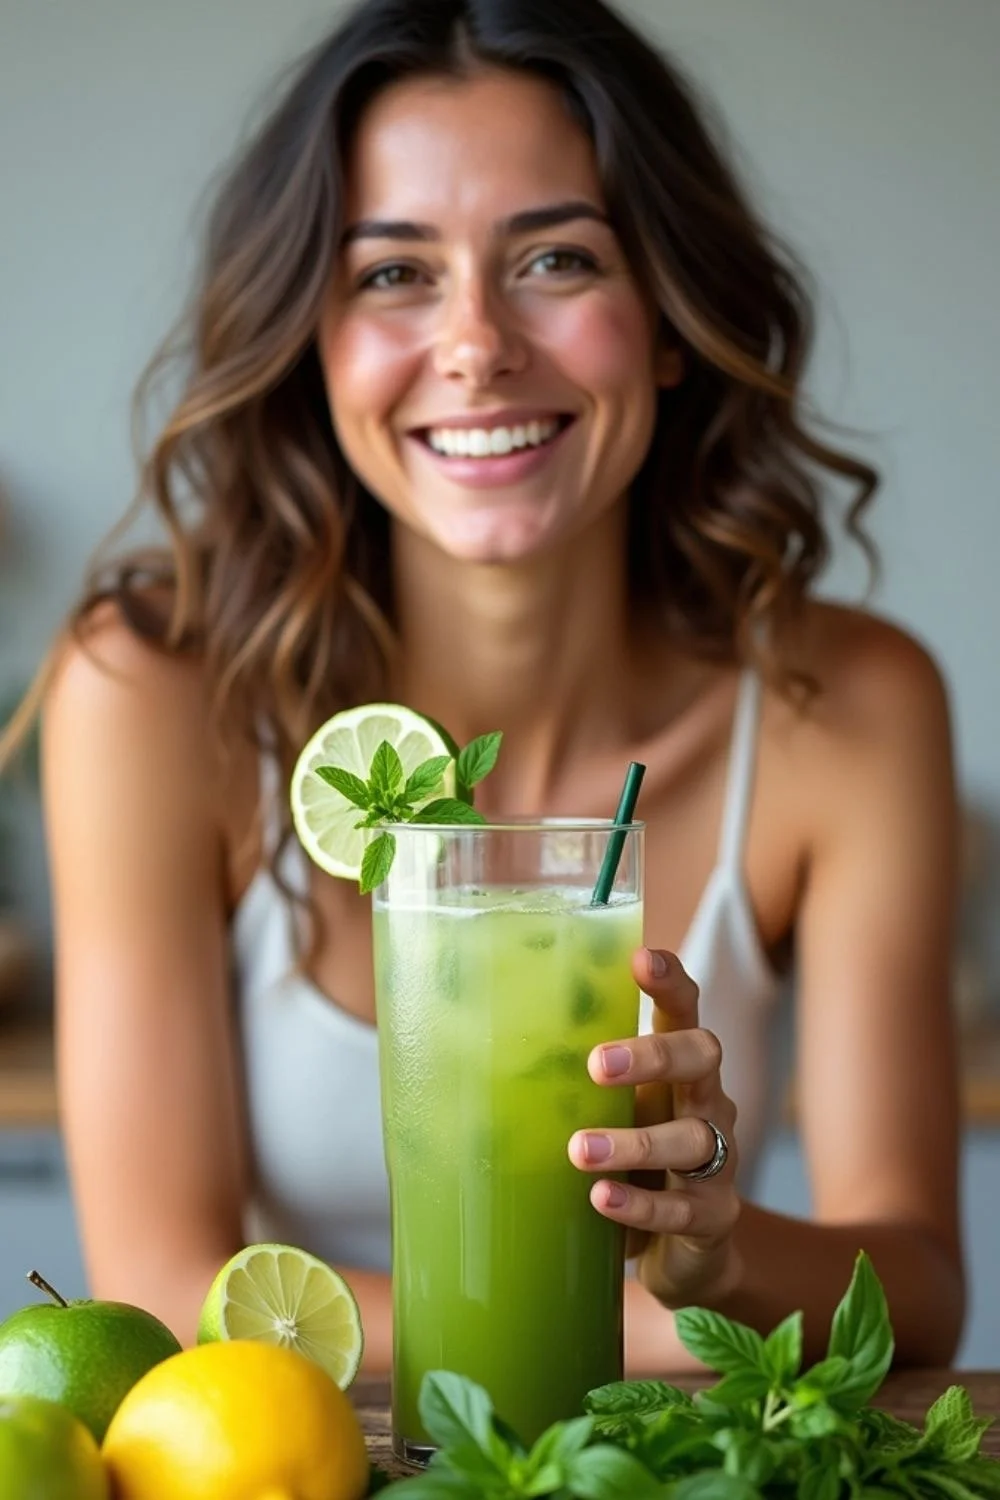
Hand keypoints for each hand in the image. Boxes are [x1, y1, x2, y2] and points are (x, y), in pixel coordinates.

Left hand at [568, 947, 741, 1308]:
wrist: (686, 1247)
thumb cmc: (636, 1161)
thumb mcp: (611, 1114)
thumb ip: (570, 1085)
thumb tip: (471, 1049)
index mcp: (679, 1067)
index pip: (684, 1008)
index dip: (669, 981)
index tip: (640, 958)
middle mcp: (708, 1101)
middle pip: (702, 1057)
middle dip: (653, 1055)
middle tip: (596, 1064)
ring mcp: (719, 1159)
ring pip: (691, 1138)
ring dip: (635, 1142)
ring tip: (579, 1150)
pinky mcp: (713, 1216)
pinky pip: (681, 1209)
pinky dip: (640, 1205)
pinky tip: (601, 1201)